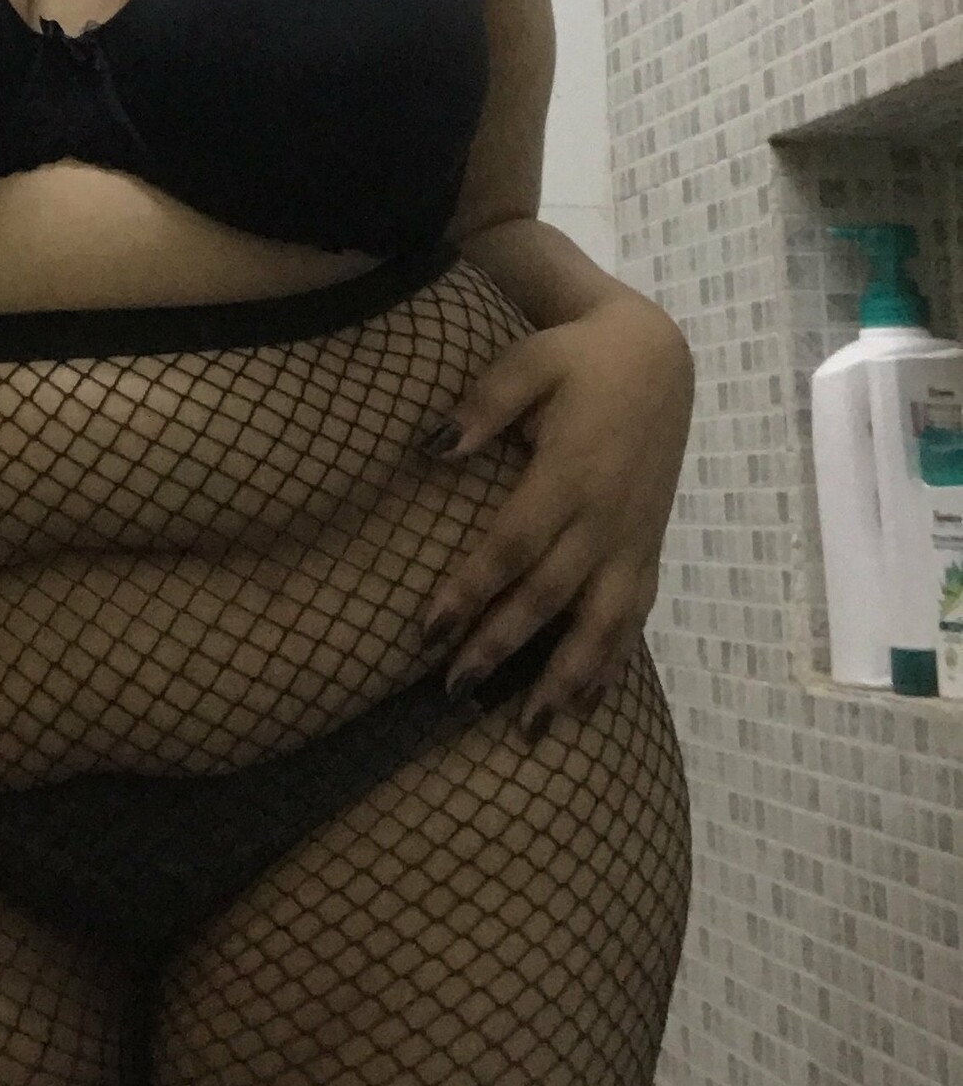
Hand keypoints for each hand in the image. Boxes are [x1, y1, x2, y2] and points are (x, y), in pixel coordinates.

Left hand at [412, 294, 693, 740]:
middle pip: (549, 596)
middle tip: (455, 692)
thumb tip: (434, 449)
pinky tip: (585, 703)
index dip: (472, 590)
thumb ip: (483, 404)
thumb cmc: (578, 359)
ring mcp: (634, 539)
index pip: (513, 546)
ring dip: (565, 678)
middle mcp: (607, 518)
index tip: (428, 632)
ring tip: (529, 729)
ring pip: (602, 623)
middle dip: (502, 648)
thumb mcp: (528, 361)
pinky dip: (611, 664)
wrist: (657, 356)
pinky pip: (634, 617)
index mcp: (572, 474)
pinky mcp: (648, 547)